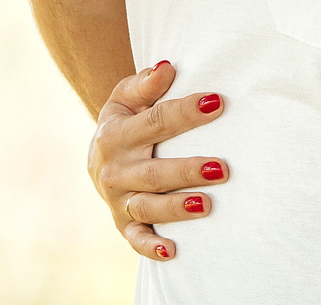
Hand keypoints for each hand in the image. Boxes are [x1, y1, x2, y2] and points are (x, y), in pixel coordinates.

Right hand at [87, 60, 229, 262]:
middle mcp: (114, 170)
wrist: (98, 152)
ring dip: (176, 207)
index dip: (186, 112)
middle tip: (221, 168)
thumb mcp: (126, 97)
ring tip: (206, 205)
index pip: (155, 122)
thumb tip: (167, 68)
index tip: (217, 103)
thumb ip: (145, 84)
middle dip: (187, 171)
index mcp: (116, 135)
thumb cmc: (125, 119)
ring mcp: (117, 199)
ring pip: (147, 206)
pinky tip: (172, 251)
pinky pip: (135, 238)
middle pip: (154, 172)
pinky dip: (151, 247)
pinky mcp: (122, 223)